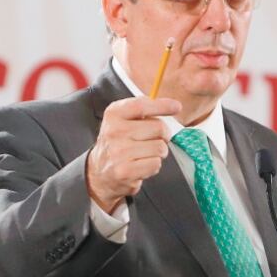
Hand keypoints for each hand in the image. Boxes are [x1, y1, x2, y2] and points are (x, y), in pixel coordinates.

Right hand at [87, 96, 181, 212]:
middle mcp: (114, 131)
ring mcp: (119, 152)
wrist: (99, 171)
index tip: (176, 107)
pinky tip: (141, 165)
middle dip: (163, 135)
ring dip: (158, 152)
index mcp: (114, 114)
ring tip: (145, 154)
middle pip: (159, 128)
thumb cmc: (119, 143)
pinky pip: (156, 164)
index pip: (142, 105)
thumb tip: (174, 106)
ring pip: (160, 147)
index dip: (162, 105)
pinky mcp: (125, 171)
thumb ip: (143, 110)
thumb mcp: (123, 120)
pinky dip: (153, 166)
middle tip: (154, 140)